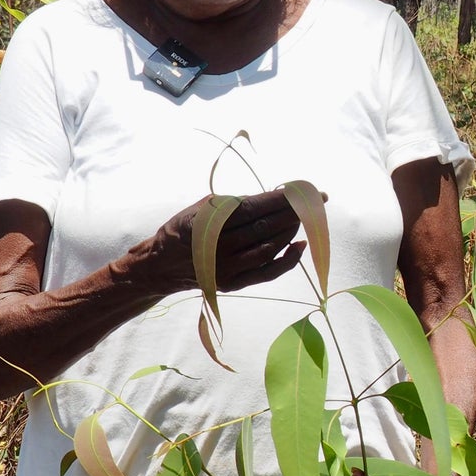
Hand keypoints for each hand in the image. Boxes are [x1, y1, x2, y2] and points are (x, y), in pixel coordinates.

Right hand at [126, 189, 306, 296]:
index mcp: (212, 222)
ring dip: (291, 231)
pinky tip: (300, 246)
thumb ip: (235, 203)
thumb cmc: (185, 228)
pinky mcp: (234, 283)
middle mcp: (221, 246)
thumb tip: (270, 198)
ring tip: (303, 218)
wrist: (163, 265)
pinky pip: (268, 273)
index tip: (305, 191)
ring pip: (270, 248)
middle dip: (294, 213)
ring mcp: (229, 268)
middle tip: (313, 202)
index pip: (256, 208)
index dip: (283, 199)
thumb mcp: (203, 207)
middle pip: (267, 227)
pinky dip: (287, 260)